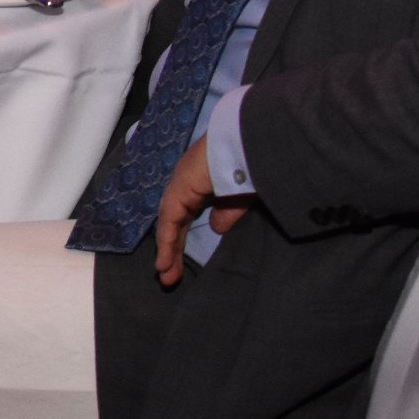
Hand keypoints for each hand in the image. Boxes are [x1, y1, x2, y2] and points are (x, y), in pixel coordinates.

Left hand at [151, 136, 250, 287]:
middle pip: (175, 221)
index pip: (186, 215)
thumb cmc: (254, 164)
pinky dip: (167, 241)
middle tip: (170, 276)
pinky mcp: (181, 188)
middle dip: (173, 250)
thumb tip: (217, 228)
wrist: (251, 141)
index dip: (182, 239)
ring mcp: (181, 183)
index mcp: (202, 181)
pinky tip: (164, 262)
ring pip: (169, 222)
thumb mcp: (243, 196)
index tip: (181, 263)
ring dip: (167, 250)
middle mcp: (187, 182)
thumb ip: (229, 212)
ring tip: (165, 276)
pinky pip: (170, 219)